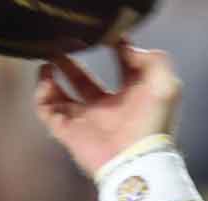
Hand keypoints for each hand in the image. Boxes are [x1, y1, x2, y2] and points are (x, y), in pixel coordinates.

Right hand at [35, 41, 181, 176]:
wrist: (137, 159)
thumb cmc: (154, 123)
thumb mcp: (166, 84)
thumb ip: (152, 59)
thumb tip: (126, 48)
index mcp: (133, 97)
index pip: (122, 68)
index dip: (116, 49)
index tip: (105, 35)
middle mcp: (108, 108)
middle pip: (84, 81)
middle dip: (73, 63)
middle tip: (65, 43)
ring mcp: (86, 120)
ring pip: (61, 95)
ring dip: (53, 76)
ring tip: (49, 58)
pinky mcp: (68, 131)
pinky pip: (47, 109)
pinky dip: (42, 92)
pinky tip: (47, 77)